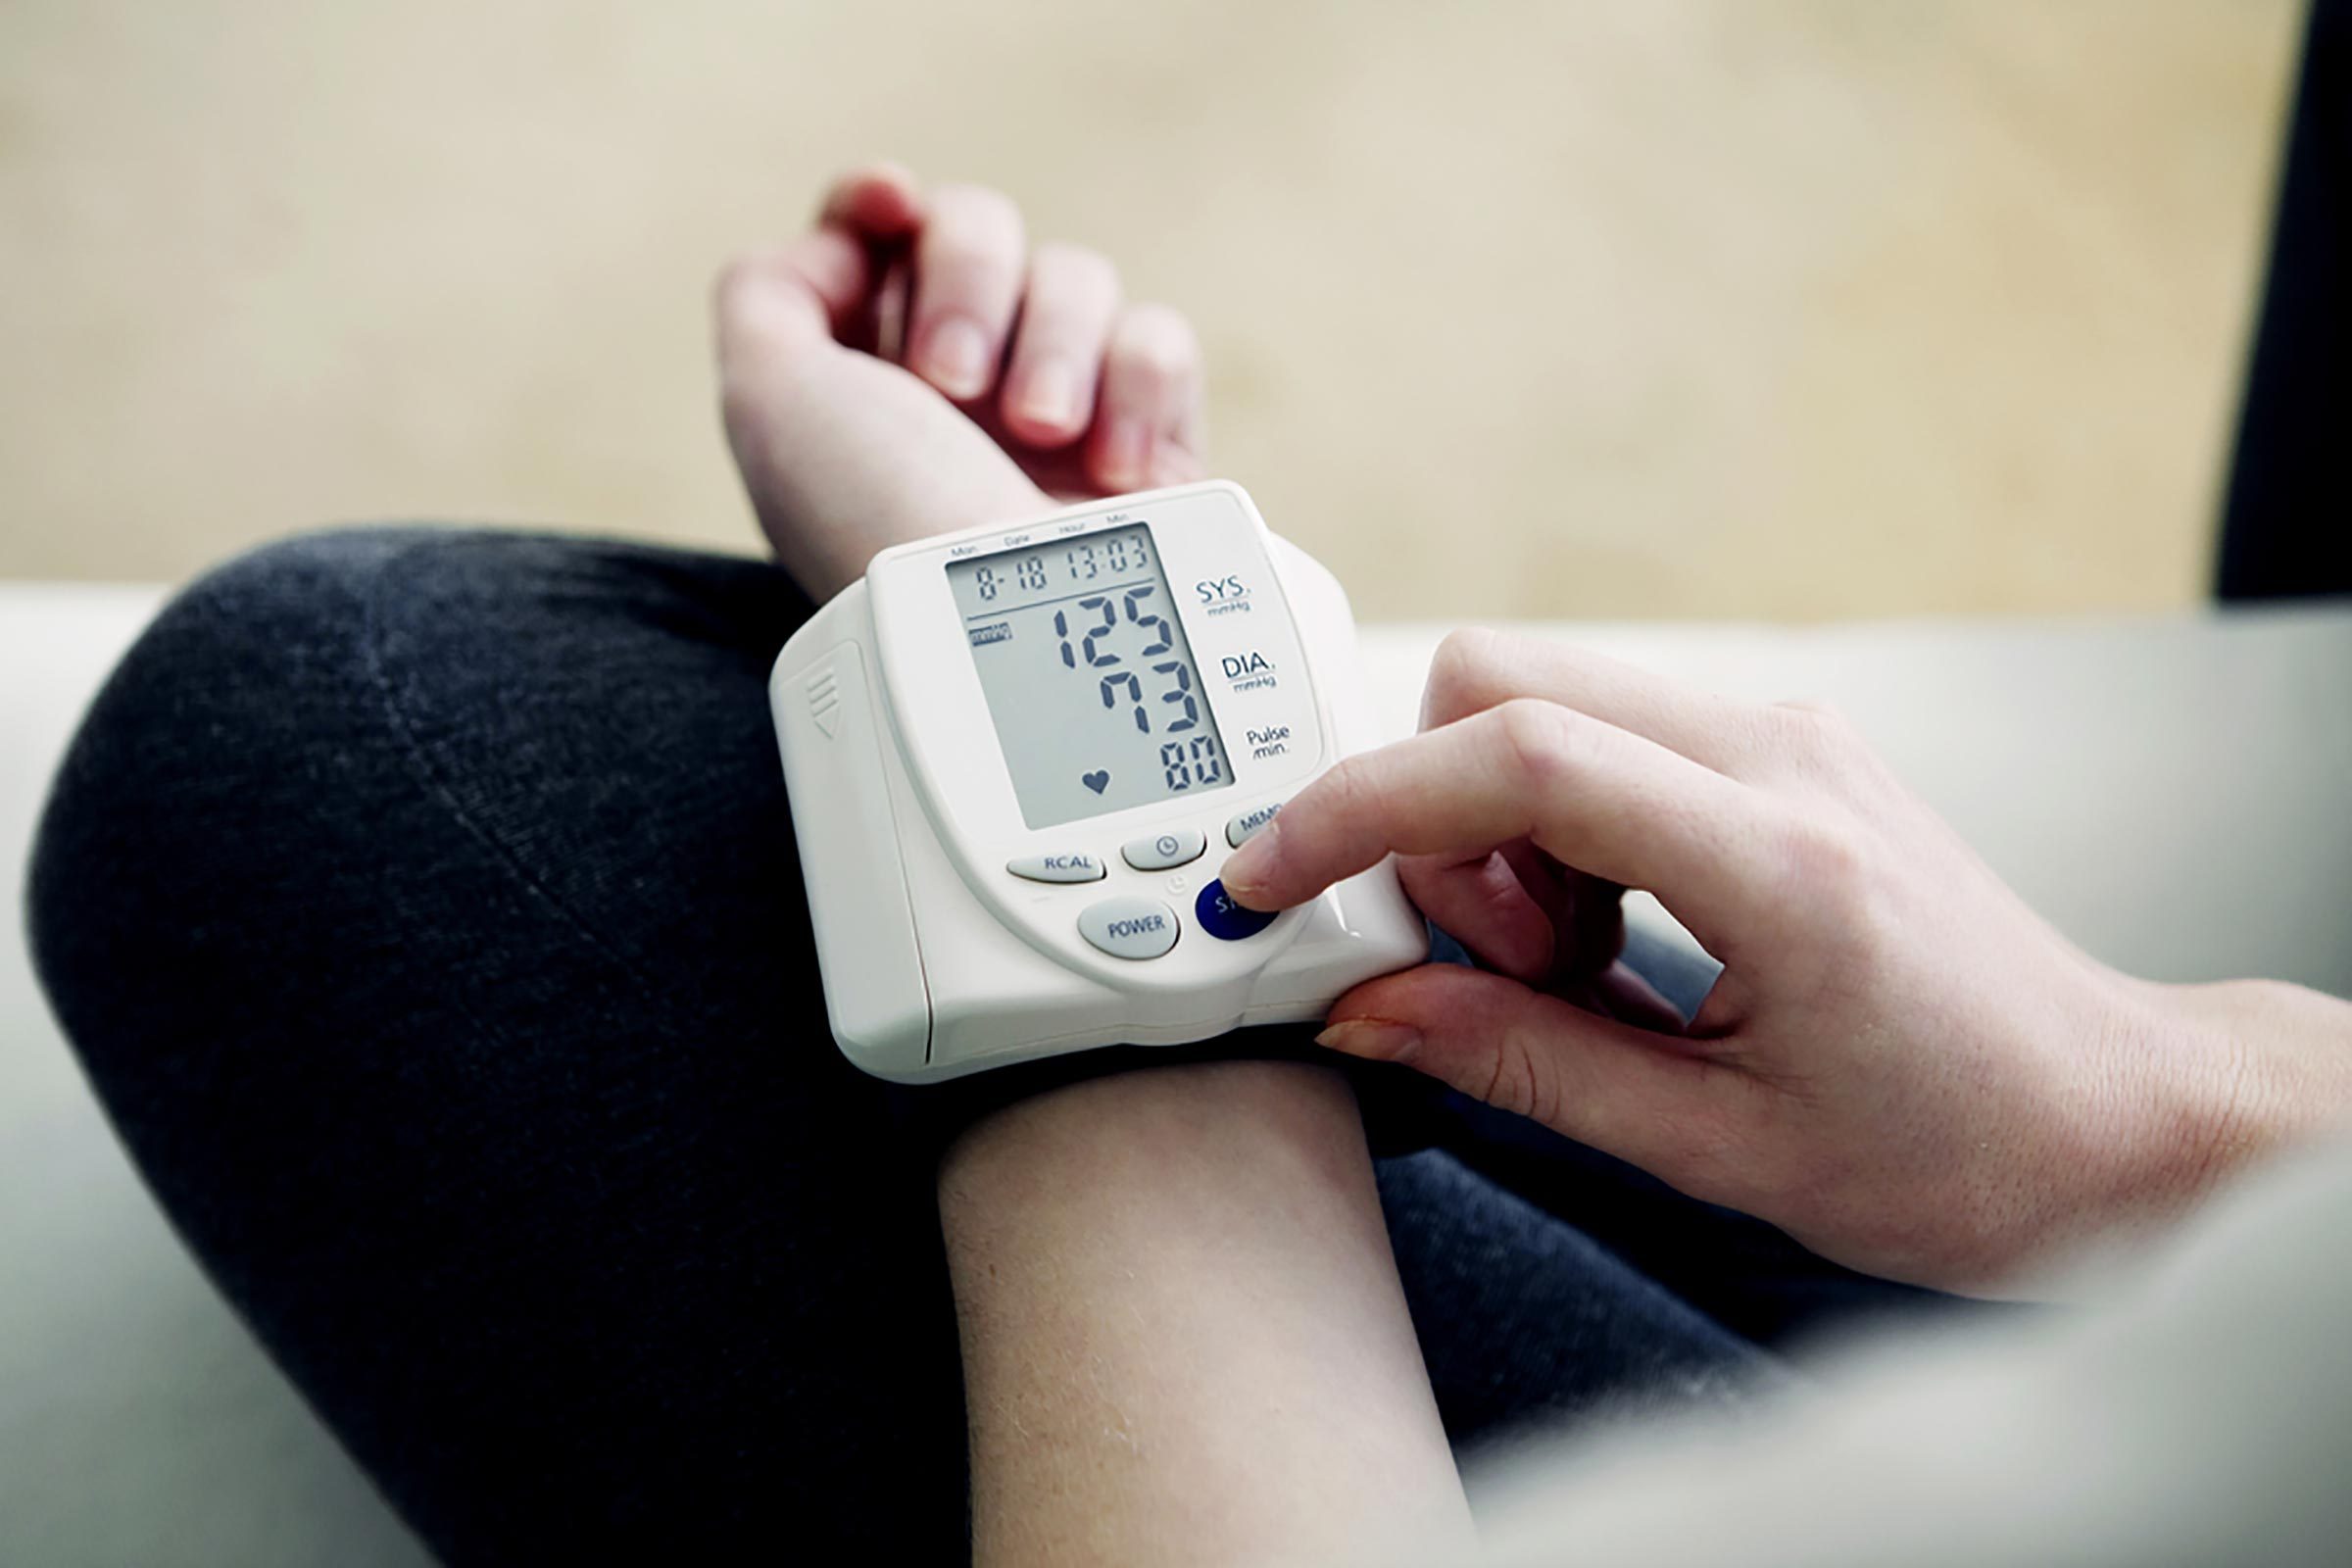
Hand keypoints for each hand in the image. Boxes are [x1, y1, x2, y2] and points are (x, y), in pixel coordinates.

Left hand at [714, 163, 1207, 600]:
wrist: (1017, 630)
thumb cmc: (880, 516)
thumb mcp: (766, 395)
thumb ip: (769, 290)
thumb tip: (853, 238)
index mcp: (863, 379)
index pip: (878, 235)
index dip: (878, 203)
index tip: (888, 206)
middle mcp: (961, 388)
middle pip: (975, 229)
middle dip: (962, 284)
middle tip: (952, 385)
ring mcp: (1061, 408)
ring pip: (1075, 274)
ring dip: (1053, 343)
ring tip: (1039, 435)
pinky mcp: (1150, 439)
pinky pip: (1159, 337)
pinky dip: (1135, 388)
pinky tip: (1109, 469)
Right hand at [1220, 628, 2351, 1294]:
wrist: (2113, 1122)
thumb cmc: (1964, 1153)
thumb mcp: (1724, 1150)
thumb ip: (1527, 1068)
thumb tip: (1372, 1013)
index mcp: (1775, 859)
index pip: (1519, 758)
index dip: (1364, 807)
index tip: (1276, 875)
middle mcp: (1779, 756)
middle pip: (1505, 680)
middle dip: (1432, 816)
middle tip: (1488, 960)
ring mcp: (1783, 739)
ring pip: (1544, 701)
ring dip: (1498, 833)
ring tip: (1569, 971)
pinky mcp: (1775, 755)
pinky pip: (1602, 740)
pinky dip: (1554, 830)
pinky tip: (1608, 941)